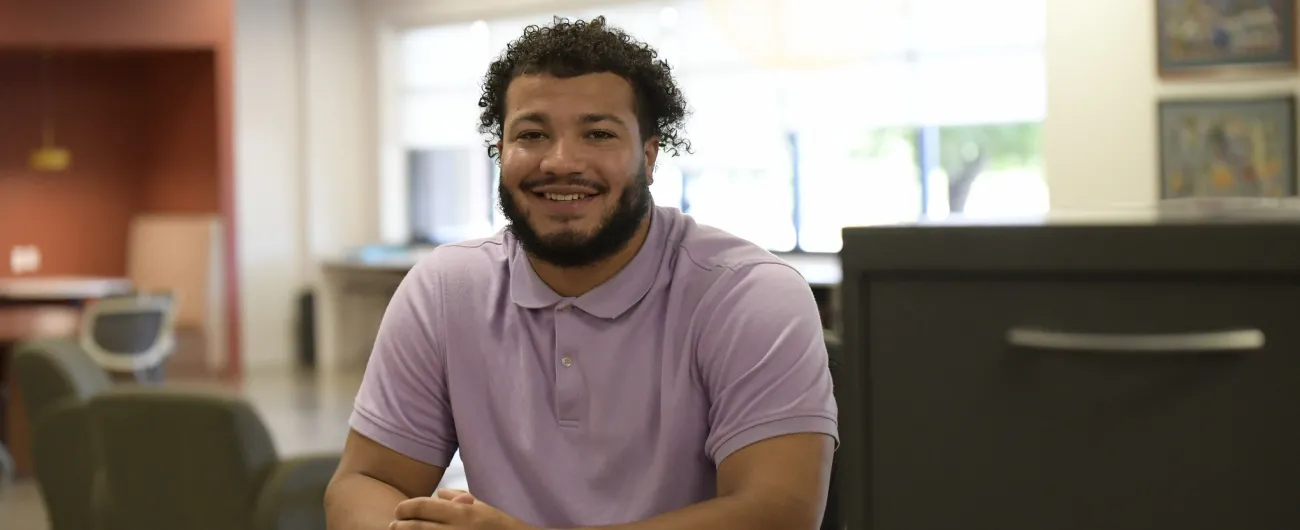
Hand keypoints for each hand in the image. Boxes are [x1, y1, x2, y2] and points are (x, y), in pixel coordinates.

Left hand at [391, 488, 535, 529]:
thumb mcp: (484, 508)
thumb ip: (461, 499)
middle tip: (392, 525)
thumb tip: (439, 494)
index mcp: (462, 514)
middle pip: (415, 527)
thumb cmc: (501, 528)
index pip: (423, 507)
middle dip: (399, 526)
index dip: (406, 507)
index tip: (399, 510)